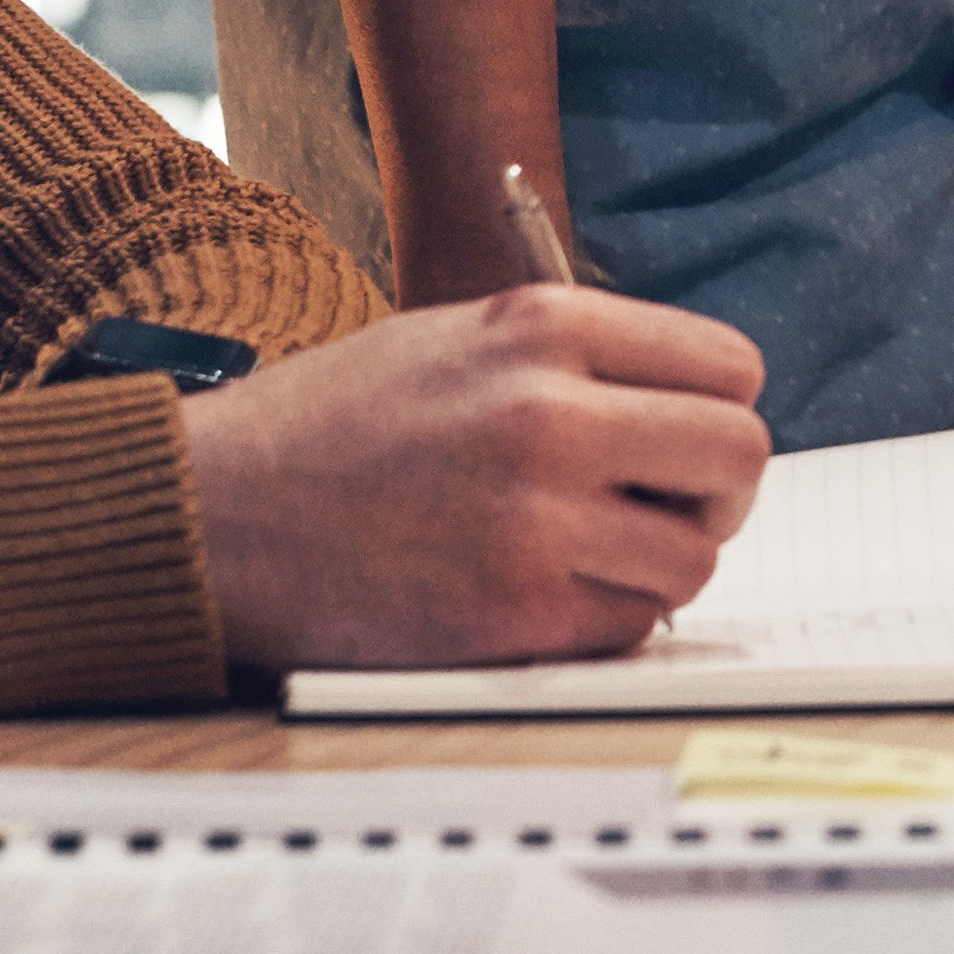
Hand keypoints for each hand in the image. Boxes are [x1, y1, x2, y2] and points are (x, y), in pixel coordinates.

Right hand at [176, 283, 774, 674]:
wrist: (214, 514)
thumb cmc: (330, 426)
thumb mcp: (454, 336)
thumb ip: (574, 358)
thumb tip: (688, 405)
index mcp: (543, 328)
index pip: (730, 367)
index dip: (719, 411)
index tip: (685, 441)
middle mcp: (550, 413)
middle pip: (739, 456)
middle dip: (714, 493)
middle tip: (665, 510)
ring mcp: (534, 518)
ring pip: (694, 558)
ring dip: (657, 565)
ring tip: (587, 555)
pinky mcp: (513, 613)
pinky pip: (631, 625)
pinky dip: (604, 619)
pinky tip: (539, 593)